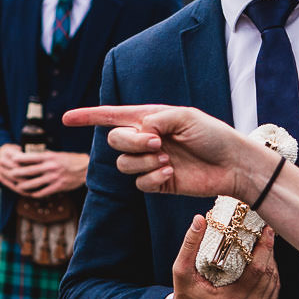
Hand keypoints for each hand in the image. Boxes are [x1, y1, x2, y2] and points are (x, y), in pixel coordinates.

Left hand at [0, 144, 88, 197]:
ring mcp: (54, 177)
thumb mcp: (57, 154)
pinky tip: (31, 194)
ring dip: (24, 186)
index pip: (30, 157)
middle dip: (17, 173)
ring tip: (18, 187)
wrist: (86, 169)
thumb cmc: (71, 160)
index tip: (12, 159)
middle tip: (10, 174)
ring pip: (34, 183)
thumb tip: (31, 155)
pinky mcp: (58, 186)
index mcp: (50, 157)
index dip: (20, 159)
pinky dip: (36, 193)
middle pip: (29, 171)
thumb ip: (45, 156)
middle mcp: (50, 166)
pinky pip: (43, 191)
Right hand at [62, 105, 267, 199]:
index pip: (112, 116)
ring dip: (144, 162)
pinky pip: (139, 182)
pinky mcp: (157, 182)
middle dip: (131, 141)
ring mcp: (150, 162)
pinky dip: (153, 177)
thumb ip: (156, 119)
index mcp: (150, 119)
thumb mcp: (185, 116)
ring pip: (124, 163)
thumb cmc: (213, 135)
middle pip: (115, 140)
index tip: (65, 118)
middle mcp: (146, 140)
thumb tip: (138, 130)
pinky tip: (171, 173)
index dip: (87, 116)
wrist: (232, 164)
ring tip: (168, 160)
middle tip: (157, 142)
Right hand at [169, 217, 279, 298]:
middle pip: (270, 274)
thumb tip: (199, 220)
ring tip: (265, 246)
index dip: (265, 247)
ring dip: (272, 263)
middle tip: (265, 233)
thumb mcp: (181, 272)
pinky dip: (271, 277)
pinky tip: (265, 265)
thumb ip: (189, 246)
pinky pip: (273, 293)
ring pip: (274, 283)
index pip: (258, 269)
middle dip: (270, 251)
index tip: (267, 230)